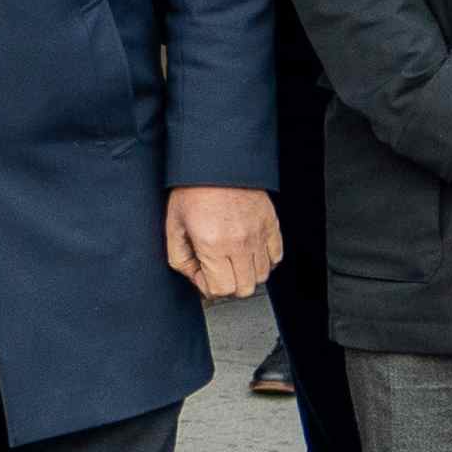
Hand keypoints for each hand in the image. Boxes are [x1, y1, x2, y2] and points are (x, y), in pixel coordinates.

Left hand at [165, 182, 282, 299]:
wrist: (217, 161)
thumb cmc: (193, 189)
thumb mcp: (174, 225)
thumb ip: (179, 258)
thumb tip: (193, 276)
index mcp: (213, 243)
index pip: (220, 289)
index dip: (207, 286)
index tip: (202, 274)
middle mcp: (239, 242)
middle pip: (243, 289)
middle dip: (227, 285)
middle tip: (217, 270)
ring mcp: (259, 234)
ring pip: (262, 276)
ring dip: (246, 274)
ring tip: (233, 260)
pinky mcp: (271, 224)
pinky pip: (277, 257)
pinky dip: (265, 260)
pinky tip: (249, 251)